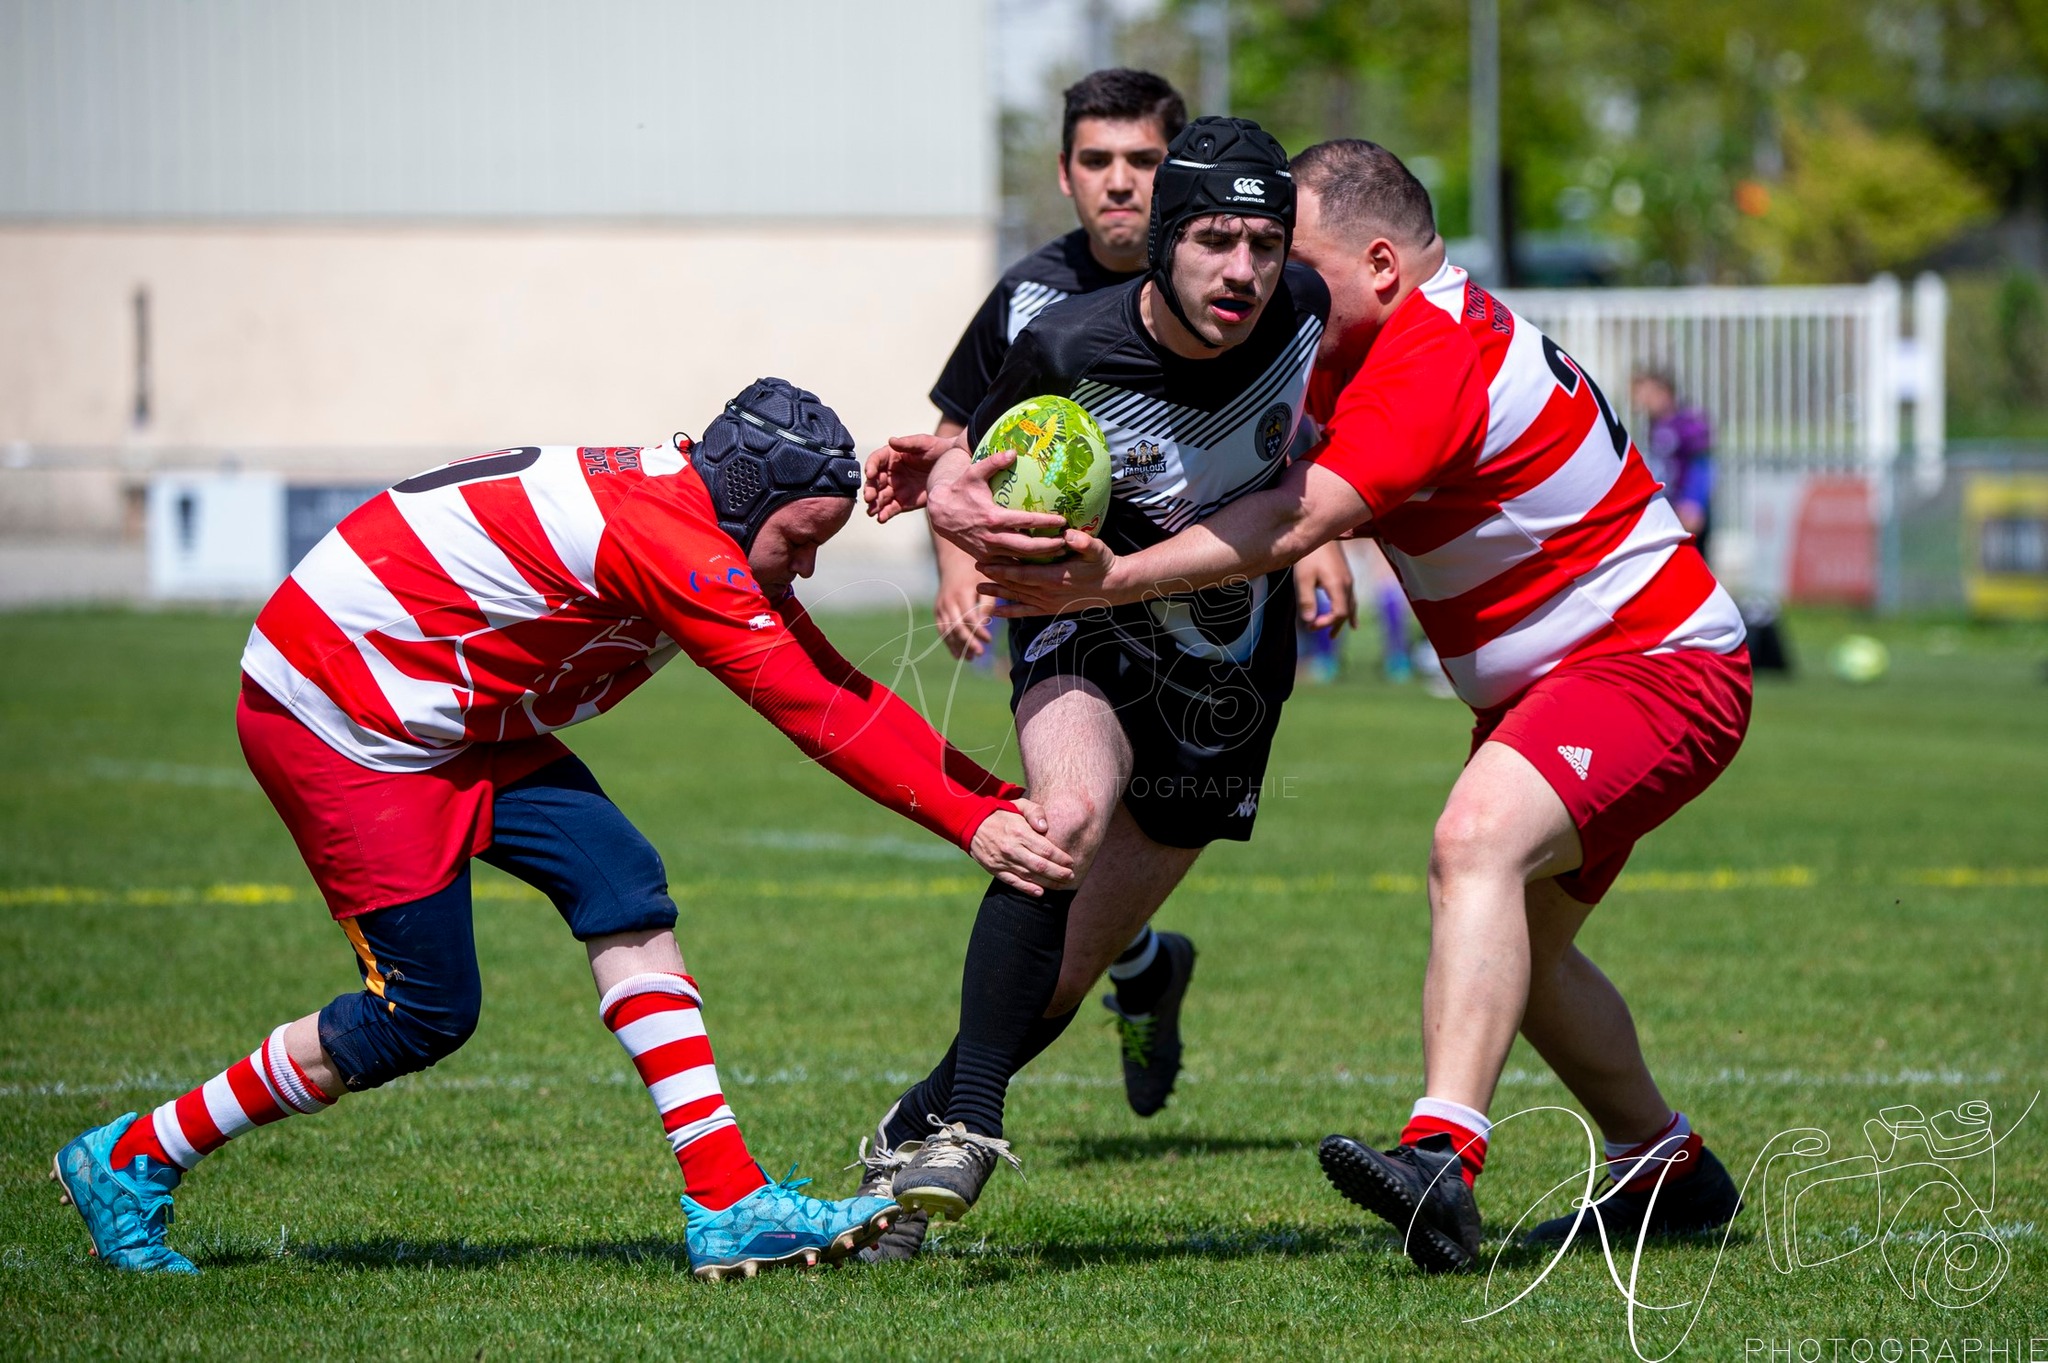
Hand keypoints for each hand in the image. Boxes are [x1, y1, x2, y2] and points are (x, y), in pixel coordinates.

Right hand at [863, 432, 966, 523]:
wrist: (953, 468)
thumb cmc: (937, 450)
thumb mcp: (924, 443)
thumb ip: (908, 443)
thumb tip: (891, 441)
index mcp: (891, 457)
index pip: (875, 461)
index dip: (870, 467)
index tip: (870, 474)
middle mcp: (890, 473)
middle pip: (874, 482)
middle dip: (870, 490)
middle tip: (869, 497)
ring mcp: (895, 489)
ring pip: (880, 498)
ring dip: (874, 504)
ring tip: (872, 511)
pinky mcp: (902, 502)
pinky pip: (891, 509)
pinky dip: (885, 514)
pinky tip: (881, 518)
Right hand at [926, 449, 1070, 561]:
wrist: (940, 515)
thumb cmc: (960, 490)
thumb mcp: (973, 473)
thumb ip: (993, 462)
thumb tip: (1013, 451)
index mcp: (993, 517)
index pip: (1026, 521)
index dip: (1046, 522)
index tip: (1063, 521)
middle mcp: (992, 538)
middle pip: (1028, 548)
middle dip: (1050, 547)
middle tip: (1068, 541)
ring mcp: (989, 551)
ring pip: (1020, 559)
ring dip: (1041, 557)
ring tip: (1061, 551)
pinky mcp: (986, 558)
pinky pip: (1010, 565)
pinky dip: (1026, 564)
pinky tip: (1041, 561)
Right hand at [934, 563, 994, 658]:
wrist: (954, 562)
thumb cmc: (976, 572)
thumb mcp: (986, 582)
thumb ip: (987, 602)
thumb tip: (986, 623)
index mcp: (962, 593)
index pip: (969, 617)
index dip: (979, 631)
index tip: (989, 640)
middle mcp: (948, 601)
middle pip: (957, 626)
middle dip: (968, 642)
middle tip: (980, 653)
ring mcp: (941, 607)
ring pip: (948, 631)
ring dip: (959, 646)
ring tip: (971, 658)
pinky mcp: (938, 611)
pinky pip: (942, 630)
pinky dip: (949, 643)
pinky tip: (959, 655)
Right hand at [968, 799, 1075, 896]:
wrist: (972, 823)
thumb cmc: (1002, 813)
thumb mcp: (1019, 804)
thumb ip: (1035, 812)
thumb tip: (1045, 827)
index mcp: (1020, 832)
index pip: (1046, 850)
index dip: (1061, 858)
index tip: (1071, 862)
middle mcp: (1013, 849)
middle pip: (1041, 866)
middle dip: (1059, 873)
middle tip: (1070, 876)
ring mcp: (1003, 861)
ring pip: (1030, 876)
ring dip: (1048, 882)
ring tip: (1062, 884)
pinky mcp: (995, 870)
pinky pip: (1014, 882)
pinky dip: (1028, 889)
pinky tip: (1040, 892)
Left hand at [980, 530, 1120, 616]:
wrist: (1113, 587)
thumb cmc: (1103, 564)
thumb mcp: (1097, 549)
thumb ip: (1083, 542)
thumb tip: (1068, 534)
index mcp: (1055, 578)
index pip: (1023, 574)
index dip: (1003, 569)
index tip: (986, 562)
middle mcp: (1048, 593)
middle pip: (1015, 585)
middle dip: (995, 577)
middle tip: (976, 566)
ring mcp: (1048, 603)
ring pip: (1018, 598)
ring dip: (998, 594)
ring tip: (978, 589)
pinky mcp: (1050, 609)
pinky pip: (1026, 612)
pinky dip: (1010, 612)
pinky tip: (996, 613)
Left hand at [1293, 541, 1357, 633]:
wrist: (1321, 532)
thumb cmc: (1310, 555)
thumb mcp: (1303, 578)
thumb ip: (1306, 600)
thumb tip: (1309, 622)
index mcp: (1338, 586)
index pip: (1339, 614)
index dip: (1326, 623)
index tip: (1310, 625)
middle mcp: (1347, 585)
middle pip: (1346, 612)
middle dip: (1332, 624)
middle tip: (1317, 632)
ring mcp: (1348, 580)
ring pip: (1350, 606)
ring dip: (1341, 621)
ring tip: (1333, 635)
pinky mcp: (1346, 576)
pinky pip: (1352, 599)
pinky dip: (1350, 612)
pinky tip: (1352, 621)